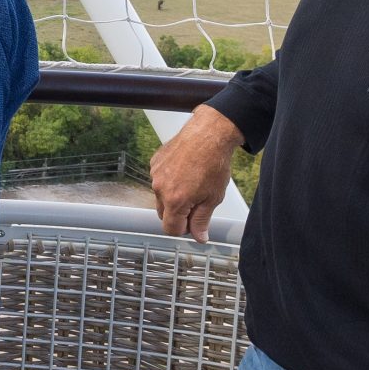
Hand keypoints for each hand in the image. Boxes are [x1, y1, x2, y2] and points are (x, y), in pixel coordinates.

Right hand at [149, 105, 242, 242]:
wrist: (209, 133)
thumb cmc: (213, 163)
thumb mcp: (213, 197)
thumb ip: (202, 220)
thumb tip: (199, 236)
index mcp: (174, 201)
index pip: (170, 228)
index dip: (184, 229)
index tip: (194, 222)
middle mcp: (160, 188)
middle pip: (163, 214)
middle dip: (178, 213)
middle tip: (197, 202)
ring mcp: (155, 174)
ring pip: (161, 196)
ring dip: (173, 196)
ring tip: (192, 182)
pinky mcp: (155, 161)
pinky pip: (159, 179)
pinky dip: (170, 179)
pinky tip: (185, 170)